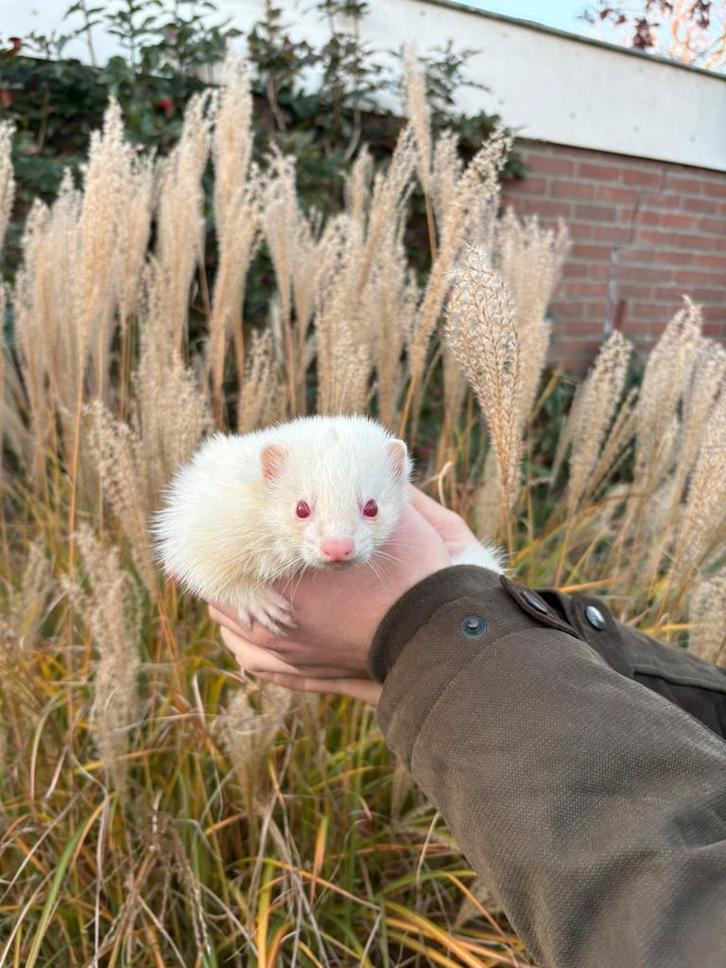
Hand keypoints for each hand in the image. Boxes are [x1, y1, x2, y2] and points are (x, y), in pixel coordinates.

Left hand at [209, 487, 480, 702]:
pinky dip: (246, 648)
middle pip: (229, 596)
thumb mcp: (399, 519)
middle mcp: (281, 618)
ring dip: (233, 613)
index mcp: (292, 578)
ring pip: (236, 633)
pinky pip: (257, 664)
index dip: (236, 540)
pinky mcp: (305, 675)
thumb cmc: (417, 577)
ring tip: (238, 597)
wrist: (439, 637)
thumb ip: (382, 485)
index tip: (233, 528)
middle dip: (232, 576)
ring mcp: (291, 653)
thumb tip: (384, 448)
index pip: (243, 556)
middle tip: (232, 561)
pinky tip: (247, 637)